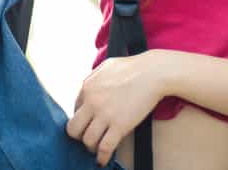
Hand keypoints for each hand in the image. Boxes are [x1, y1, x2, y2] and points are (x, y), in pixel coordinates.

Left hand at [66, 52, 165, 166]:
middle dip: (79, 136)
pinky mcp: (120, 125)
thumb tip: (87, 92)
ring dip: (91, 147)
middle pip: (73, 128)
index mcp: (87, 87)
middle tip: (88, 138)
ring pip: (87, 141)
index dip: (82, 119)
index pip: (75, 110)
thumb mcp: (106, 67)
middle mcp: (92, 102)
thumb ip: (93, 79)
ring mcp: (105, 114)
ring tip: (97, 149)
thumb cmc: (133, 68)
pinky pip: (105, 148)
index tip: (89, 124)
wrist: (153, 72)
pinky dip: (102, 157)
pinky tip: (103, 161)